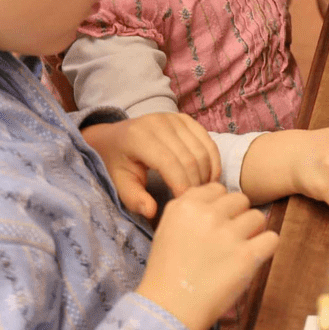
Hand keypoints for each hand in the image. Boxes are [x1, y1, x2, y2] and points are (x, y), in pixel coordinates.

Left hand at [83, 113, 220, 218]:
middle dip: (196, 182)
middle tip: (196, 201)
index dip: (181, 185)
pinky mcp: (186, 119)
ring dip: (207, 173)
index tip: (185, 203)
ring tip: (203, 191)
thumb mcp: (119, 182)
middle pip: (189, 157)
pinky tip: (209, 177)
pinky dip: (213, 161)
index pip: (169, 163)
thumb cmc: (118, 162)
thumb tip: (152, 211)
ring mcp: (175, 118)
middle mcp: (159, 122)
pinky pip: (208, 141)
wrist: (115, 137)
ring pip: (202, 150)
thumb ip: (133, 198)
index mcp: (139, 137)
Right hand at [136, 183, 277, 329]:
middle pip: (240, 199)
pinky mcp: (247, 255)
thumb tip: (219, 202)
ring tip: (238, 251)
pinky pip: (272, 239)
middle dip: (237, 216)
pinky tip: (253, 258)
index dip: (220, 206)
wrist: (168, 311)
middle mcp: (207, 214)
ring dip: (252, 232)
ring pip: (258, 217)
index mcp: (186, 205)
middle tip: (228, 239)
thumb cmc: (166, 275)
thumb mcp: (167, 229)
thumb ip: (192, 210)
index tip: (215, 223)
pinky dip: (265, 248)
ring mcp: (228, 234)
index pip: (218, 189)